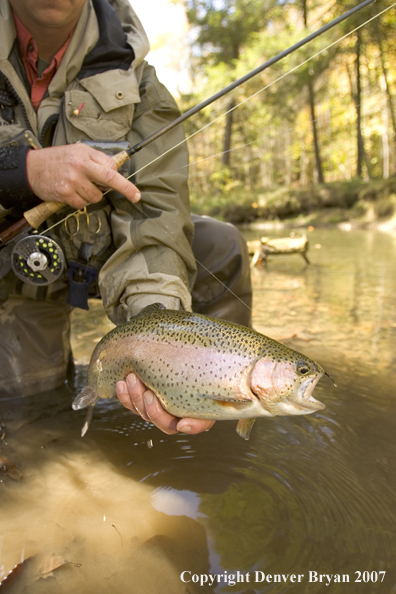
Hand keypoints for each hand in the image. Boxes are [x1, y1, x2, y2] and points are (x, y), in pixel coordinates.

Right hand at [26, 144, 140, 208]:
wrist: (32, 168)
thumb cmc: (56, 160)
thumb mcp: (77, 151)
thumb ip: (96, 159)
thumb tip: (114, 170)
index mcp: (85, 155)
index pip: (110, 167)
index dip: (120, 179)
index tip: (132, 189)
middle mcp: (80, 166)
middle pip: (110, 179)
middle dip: (126, 188)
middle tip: (136, 196)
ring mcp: (73, 181)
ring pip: (95, 196)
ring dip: (91, 195)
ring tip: (78, 186)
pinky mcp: (65, 194)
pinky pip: (82, 204)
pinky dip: (79, 201)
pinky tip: (70, 193)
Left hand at [116, 373, 214, 434]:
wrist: (206, 368)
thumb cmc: (211, 387)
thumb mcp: (213, 403)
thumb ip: (202, 420)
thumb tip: (182, 427)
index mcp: (184, 420)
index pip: (168, 425)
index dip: (157, 414)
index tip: (152, 396)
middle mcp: (168, 416)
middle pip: (149, 416)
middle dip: (141, 400)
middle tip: (138, 382)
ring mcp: (155, 407)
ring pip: (139, 408)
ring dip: (132, 395)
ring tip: (130, 378)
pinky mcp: (146, 398)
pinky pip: (131, 401)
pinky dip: (125, 394)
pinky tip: (121, 383)